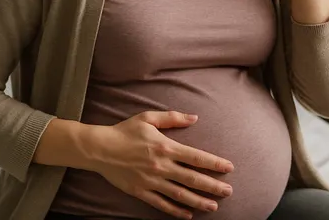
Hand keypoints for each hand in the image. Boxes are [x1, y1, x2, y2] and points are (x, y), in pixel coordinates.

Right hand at [89, 111, 234, 219]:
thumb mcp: (149, 118)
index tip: (229, 168)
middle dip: (213, 186)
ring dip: (199, 201)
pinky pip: (162, 204)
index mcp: (165, 147)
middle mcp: (161, 166)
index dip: (214, 163)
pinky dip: (176, 211)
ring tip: (214, 206)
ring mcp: (151, 181)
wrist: (100, 148)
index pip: (196, 157)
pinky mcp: (141, 191)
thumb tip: (195, 117)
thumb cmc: (125, 131)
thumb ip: (173, 118)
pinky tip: (188, 215)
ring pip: (180, 194)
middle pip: (192, 178)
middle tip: (228, 191)